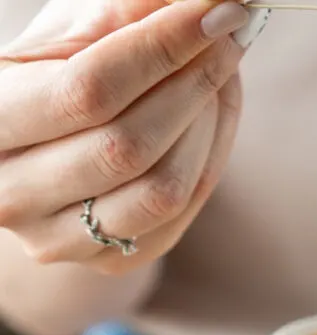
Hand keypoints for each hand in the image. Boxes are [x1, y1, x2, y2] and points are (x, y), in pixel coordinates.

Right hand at [0, 0, 250, 274]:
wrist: (54, 144)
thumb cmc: (62, 73)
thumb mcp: (77, 32)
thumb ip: (125, 16)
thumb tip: (203, 1)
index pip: (88, 90)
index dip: (162, 48)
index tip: (216, 12)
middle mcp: (8, 193)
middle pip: (128, 146)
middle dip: (194, 81)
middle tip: (227, 36)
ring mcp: (57, 238)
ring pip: (164, 188)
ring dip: (206, 123)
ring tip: (214, 75)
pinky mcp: (109, 259)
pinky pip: (182, 211)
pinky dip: (210, 156)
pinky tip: (206, 117)